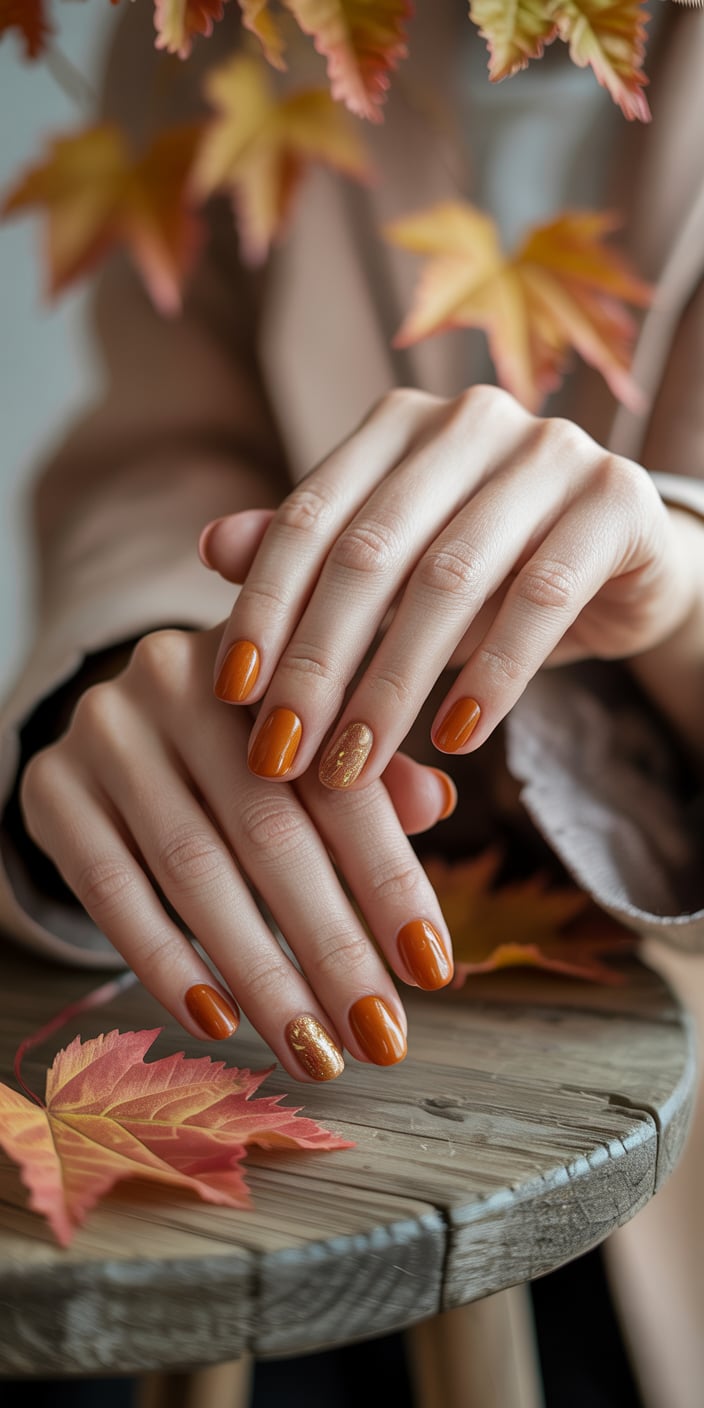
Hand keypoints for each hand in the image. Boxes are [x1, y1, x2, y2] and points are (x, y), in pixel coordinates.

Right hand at [19, 626, 455, 1080]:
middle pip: (270, 833)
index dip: (389, 877)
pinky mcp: (52, 786)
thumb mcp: (310, 735)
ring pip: (194, 871)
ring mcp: (108, 732)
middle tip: (378, 1036)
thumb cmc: (241, 740)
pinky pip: (110, 888)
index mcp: (271, 664)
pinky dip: (166, 961)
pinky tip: (217, 1019)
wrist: (115, 718)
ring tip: (312, 1050)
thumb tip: (435, 804)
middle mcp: (181, 681)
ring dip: (261, 975)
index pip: (341, 779)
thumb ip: (370, 771)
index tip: (431, 968)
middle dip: (333, 947)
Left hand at [202, 386, 695, 788]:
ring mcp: (551, 451)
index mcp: (399, 422)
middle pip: (370, 550)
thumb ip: (312, 559)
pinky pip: (540, 598)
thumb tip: (212, 548)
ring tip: (354, 765)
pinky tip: (453, 740)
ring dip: (391, 685)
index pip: (310, 516)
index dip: (265, 606)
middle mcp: (471, 419)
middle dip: (317, 662)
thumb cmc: (488, 573)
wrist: (621, 569)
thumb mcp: (393, 574)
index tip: (232, 695)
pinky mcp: (617, 501)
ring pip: (448, 578)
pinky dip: (490, 676)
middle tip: (282, 753)